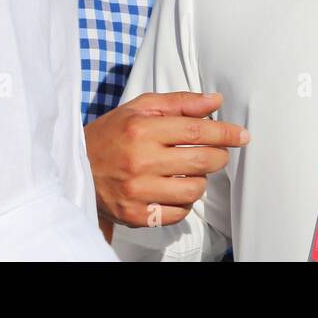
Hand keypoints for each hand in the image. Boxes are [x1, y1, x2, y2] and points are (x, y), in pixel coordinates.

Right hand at [84, 91, 248, 227]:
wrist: (75, 166)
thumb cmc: (112, 134)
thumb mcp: (141, 108)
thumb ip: (180, 103)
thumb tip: (216, 102)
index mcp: (142, 130)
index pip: (197, 131)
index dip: (225, 133)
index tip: (242, 136)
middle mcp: (140, 161)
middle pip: (202, 162)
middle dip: (219, 156)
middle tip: (217, 153)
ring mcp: (137, 192)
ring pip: (194, 190)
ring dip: (199, 180)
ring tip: (187, 171)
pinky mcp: (135, 215)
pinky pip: (178, 213)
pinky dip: (183, 202)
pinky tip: (173, 189)